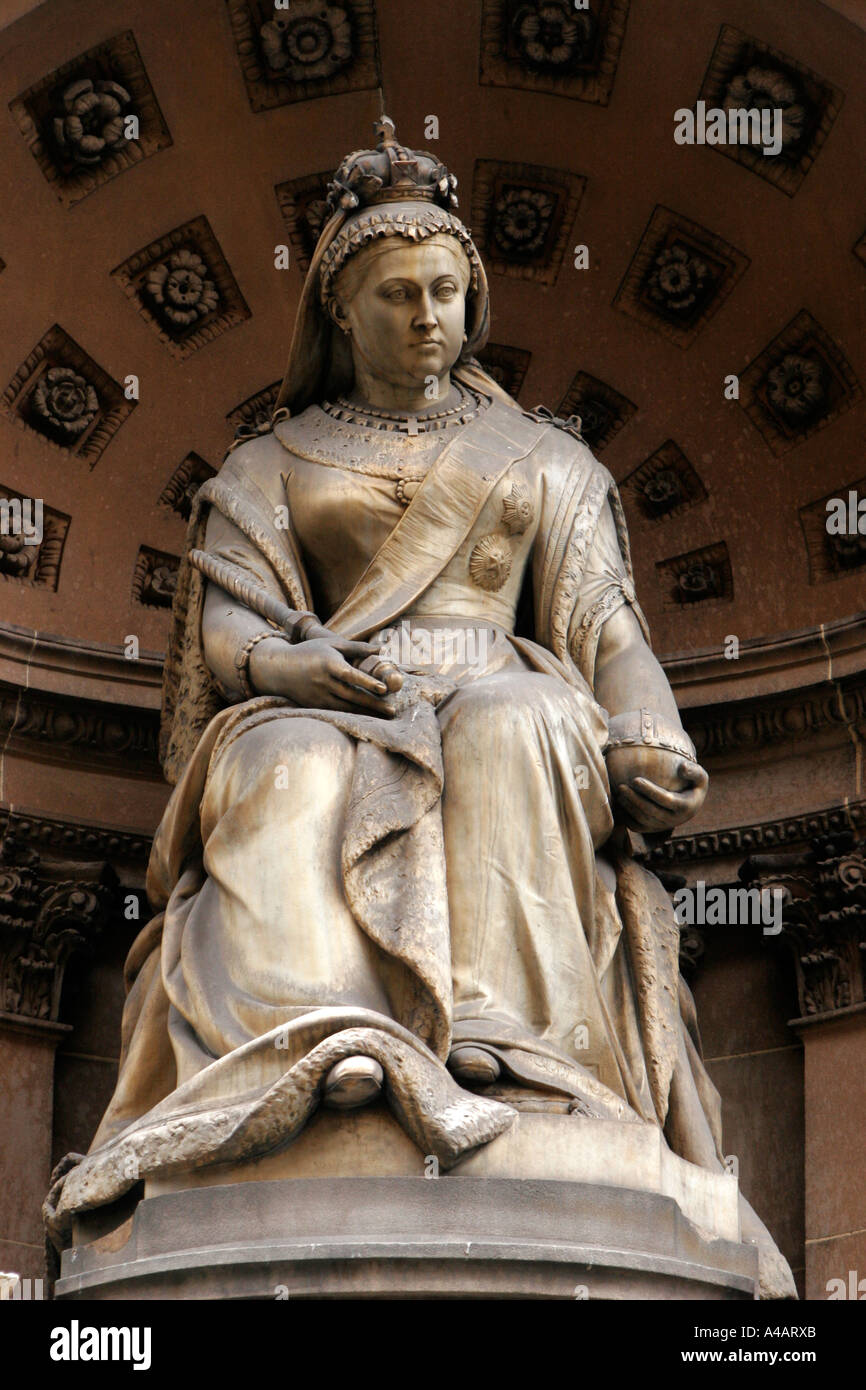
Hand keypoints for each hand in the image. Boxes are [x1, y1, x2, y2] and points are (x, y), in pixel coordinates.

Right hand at [249, 633, 400, 716]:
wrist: (279, 668)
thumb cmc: (310, 652)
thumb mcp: (331, 645)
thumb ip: (356, 648)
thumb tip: (381, 649)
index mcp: (328, 664)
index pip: (351, 675)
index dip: (368, 683)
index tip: (383, 689)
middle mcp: (323, 681)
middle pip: (352, 695)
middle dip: (373, 704)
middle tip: (392, 710)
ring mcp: (318, 696)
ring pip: (346, 707)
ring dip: (366, 713)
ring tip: (384, 716)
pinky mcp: (314, 705)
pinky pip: (337, 712)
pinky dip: (352, 715)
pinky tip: (366, 717)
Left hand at [606, 745, 707, 831]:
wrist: (689, 804)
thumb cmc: (692, 785)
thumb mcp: (701, 777)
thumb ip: (694, 771)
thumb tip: (681, 767)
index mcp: (685, 807)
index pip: (665, 800)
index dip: (650, 791)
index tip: (635, 780)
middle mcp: (674, 820)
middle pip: (651, 811)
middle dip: (635, 799)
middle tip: (621, 786)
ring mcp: (662, 827)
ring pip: (642, 820)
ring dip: (629, 807)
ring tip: (619, 792)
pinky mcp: (652, 830)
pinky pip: (636, 826)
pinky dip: (626, 817)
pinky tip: (618, 803)